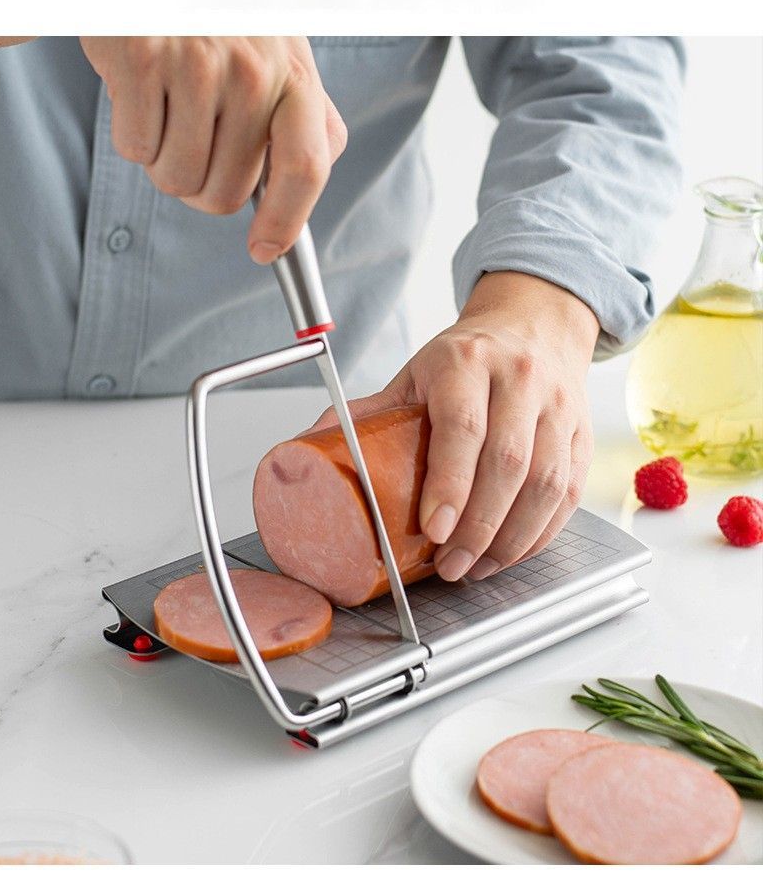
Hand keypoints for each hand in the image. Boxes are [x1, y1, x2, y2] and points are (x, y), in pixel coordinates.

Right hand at [78, 37, 346, 259]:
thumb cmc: (221, 16)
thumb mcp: (280, 53)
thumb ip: (302, 117)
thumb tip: (302, 194)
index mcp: (295, 75)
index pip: (306, 168)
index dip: (285, 223)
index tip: (265, 250)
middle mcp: (254, 71)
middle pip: (227, 193)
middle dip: (202, 186)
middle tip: (192, 141)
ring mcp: (198, 65)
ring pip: (176, 179)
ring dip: (163, 162)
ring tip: (168, 110)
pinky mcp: (144, 61)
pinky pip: (135, 148)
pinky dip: (132, 134)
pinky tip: (142, 92)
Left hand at [325, 272, 597, 579]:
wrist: (533, 326)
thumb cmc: (467, 359)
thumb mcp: (414, 374)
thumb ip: (371, 414)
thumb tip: (310, 451)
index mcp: (467, 362)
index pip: (463, 427)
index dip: (450, 484)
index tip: (433, 530)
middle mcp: (520, 379)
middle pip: (508, 464)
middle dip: (479, 527)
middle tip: (449, 564)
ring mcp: (559, 406)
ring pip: (547, 484)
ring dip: (511, 539)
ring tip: (476, 567)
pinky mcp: (582, 435)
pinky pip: (570, 494)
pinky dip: (541, 533)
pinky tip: (511, 552)